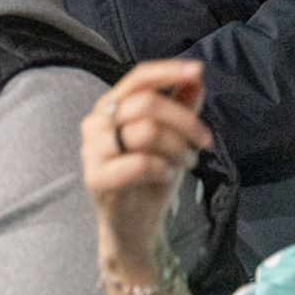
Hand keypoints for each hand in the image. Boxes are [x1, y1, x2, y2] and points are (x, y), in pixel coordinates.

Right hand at [81, 60, 211, 277]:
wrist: (134, 223)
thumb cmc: (151, 177)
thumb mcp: (173, 137)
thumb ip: (181, 106)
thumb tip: (195, 79)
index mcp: (110, 108)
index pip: (137, 78)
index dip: (168, 71)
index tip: (198, 71)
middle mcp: (95, 124)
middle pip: (146, 103)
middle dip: (185, 121)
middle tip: (204, 142)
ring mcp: (91, 151)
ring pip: (146, 132)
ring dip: (178, 148)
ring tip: (185, 163)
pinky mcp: (95, 178)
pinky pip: (140, 163)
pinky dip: (163, 169)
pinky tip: (165, 176)